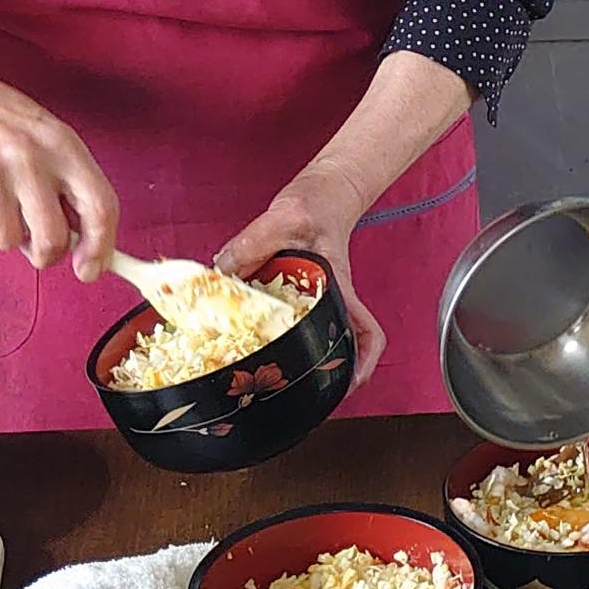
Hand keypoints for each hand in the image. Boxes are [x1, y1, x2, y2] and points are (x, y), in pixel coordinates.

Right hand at [0, 60, 117, 279]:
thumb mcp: (48, 136)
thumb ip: (69, 183)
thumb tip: (85, 239)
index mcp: (61, 146)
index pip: (100, 207)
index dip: (102, 246)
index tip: (92, 268)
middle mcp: (28, 161)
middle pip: (53, 239)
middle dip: (47, 253)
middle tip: (38, 244)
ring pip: (9, 241)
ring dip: (5, 231)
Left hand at [216, 161, 380, 388]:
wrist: (321, 192)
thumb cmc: (317, 204)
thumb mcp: (285, 218)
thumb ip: (255, 242)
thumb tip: (222, 271)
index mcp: (338, 288)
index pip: (366, 332)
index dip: (363, 363)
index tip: (350, 382)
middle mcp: (329, 301)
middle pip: (340, 348)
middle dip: (328, 374)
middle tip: (303, 395)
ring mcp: (313, 300)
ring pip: (313, 339)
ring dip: (300, 360)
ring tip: (273, 383)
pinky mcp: (292, 295)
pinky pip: (283, 322)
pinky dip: (267, 332)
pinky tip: (243, 337)